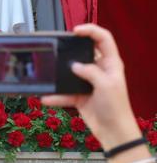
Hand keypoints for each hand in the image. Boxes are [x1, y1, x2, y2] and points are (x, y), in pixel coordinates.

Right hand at [41, 23, 139, 149]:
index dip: (91, 31)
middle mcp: (99, 70)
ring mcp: (88, 83)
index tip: (75, 31)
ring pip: (71, 73)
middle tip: (58, 47)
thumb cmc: (116, 107)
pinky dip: (55, 96)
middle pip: (84, 53)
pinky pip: (64, 93)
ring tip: (48, 70)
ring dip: (60, 74)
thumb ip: (90, 71)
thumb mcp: (106, 85)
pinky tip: (46, 97)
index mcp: (110, 63)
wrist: (113, 132)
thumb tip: (74, 66)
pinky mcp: (79, 96)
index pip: (103, 39)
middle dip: (71, 50)